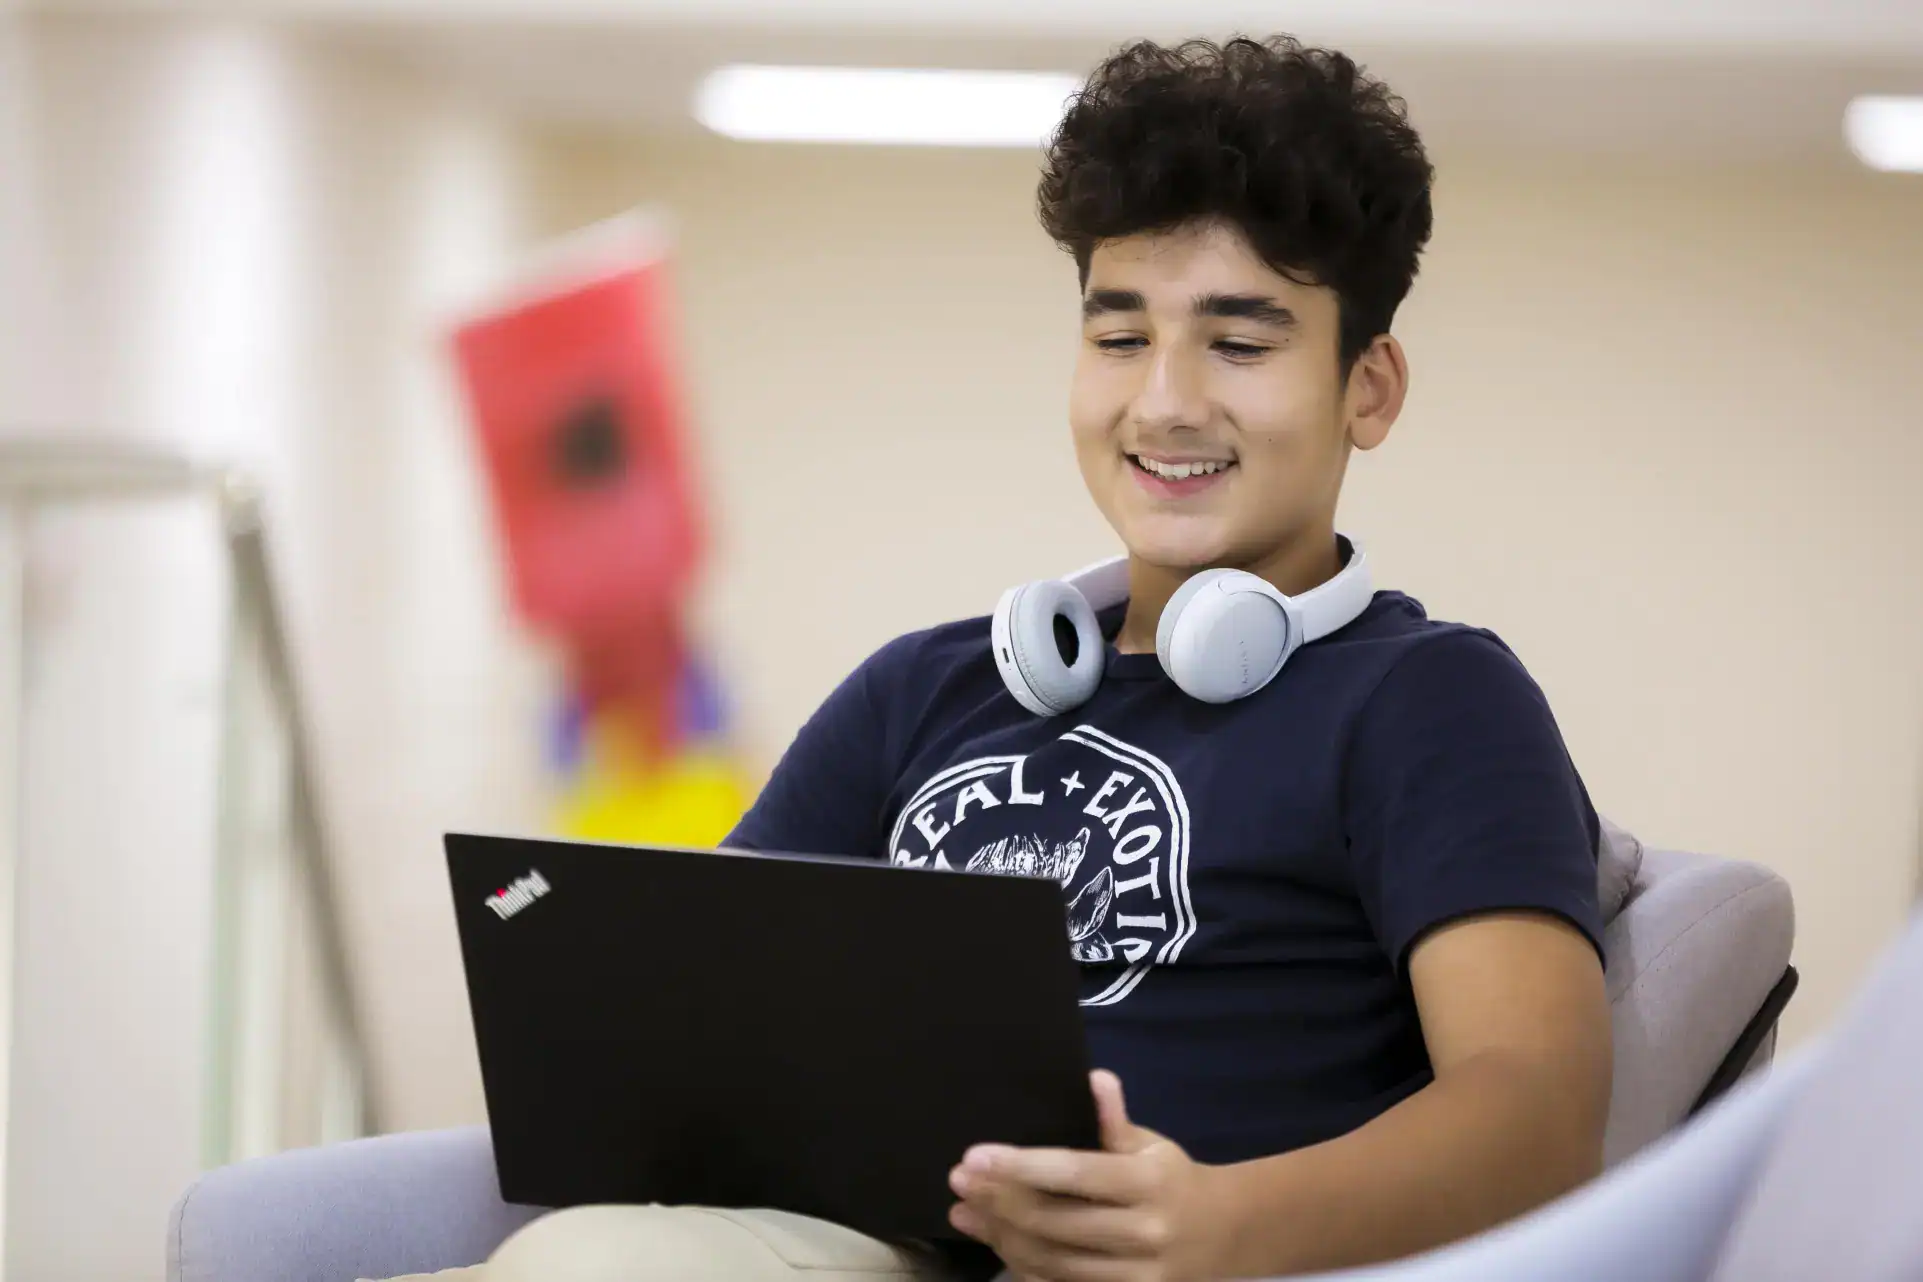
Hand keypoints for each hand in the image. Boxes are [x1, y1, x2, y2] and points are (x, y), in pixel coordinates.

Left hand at [947, 1070, 1226, 1281]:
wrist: (1221, 1236)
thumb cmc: (1171, 1179)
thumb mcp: (1150, 1143)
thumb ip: (1114, 1119)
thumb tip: (1094, 1079)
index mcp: (1148, 1181)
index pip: (1074, 1173)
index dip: (1020, 1166)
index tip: (973, 1156)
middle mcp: (1143, 1231)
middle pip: (1053, 1221)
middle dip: (997, 1201)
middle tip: (958, 1181)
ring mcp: (1135, 1274)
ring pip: (1050, 1261)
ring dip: (999, 1236)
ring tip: (964, 1212)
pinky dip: (1023, 1267)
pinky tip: (996, 1242)